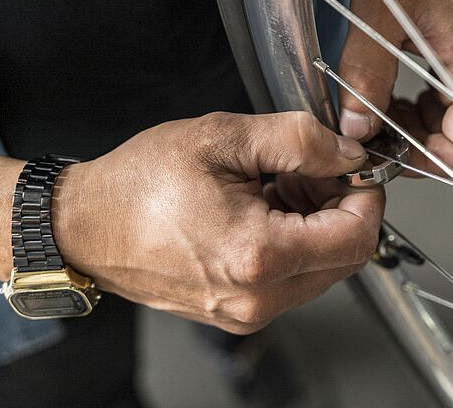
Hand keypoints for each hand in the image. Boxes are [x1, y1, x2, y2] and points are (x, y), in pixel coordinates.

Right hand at [53, 111, 382, 333]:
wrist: (85, 225)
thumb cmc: (139, 183)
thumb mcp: (224, 138)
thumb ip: (299, 140)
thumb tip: (349, 153)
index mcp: (257, 255)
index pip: (357, 236)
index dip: (367, 195)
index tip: (354, 168)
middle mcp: (257, 298)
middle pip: (345, 257)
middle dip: (341, 207)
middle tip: (311, 170)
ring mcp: (247, 314)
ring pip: (322, 270)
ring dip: (318, 225)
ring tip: (279, 186)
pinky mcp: (238, 314)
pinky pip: (293, 281)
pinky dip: (295, 243)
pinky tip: (265, 210)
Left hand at [338, 0, 452, 174]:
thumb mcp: (377, 7)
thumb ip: (366, 71)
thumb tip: (356, 126)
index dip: (425, 161)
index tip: (384, 150)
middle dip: (413, 144)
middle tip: (368, 126)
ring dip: (415, 127)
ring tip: (376, 104)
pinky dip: (423, 109)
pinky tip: (394, 91)